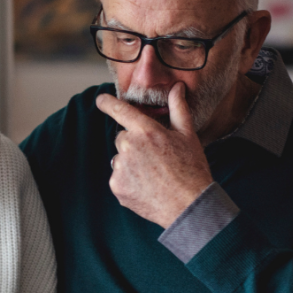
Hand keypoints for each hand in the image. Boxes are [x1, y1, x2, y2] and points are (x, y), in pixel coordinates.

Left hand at [96, 84, 213, 227]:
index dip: (108, 103)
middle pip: (122, 139)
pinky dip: (129, 182)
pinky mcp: (117, 186)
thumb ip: (178, 108)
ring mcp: (121, 167)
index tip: (100, 100)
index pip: (121, 111)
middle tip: (155, 159)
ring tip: (153, 176)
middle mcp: (129, 146)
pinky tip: (146, 187)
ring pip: (120, 159)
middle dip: (134, 145)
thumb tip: (177, 87)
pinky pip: (118, 178)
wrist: (189, 205)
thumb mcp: (188, 135)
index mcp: (146, 130)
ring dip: (131, 164)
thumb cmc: (192, 168)